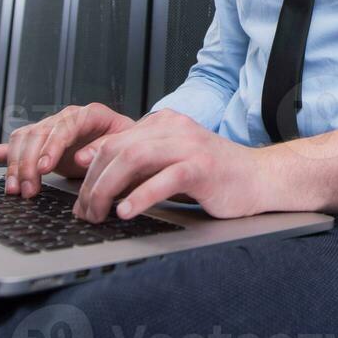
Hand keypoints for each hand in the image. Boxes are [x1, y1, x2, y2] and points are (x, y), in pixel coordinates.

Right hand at [0, 103, 134, 197]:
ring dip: (14, 167)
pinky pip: (6, 145)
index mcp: (89, 114)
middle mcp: (64, 118)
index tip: (45, 167)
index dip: (52, 147)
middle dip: (29, 165)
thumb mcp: (128, 144)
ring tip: (14, 190)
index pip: (64, 127)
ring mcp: (47, 130)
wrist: (128, 143)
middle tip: (28, 191)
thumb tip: (82, 158)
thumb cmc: (129, 143)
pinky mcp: (36, 145)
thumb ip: (106, 148)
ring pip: (21, 142)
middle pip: (37, 136)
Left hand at [71, 108, 269, 222]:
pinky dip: (140, 196)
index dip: (90, 168)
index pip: (114, 140)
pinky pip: (165, 178)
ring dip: (109, 189)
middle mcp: (174, 128)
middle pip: (118, 149)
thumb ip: (139, 163)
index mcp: (164, 124)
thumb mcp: (170, 163)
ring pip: (134, 159)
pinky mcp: (204, 166)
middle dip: (94, 184)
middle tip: (86, 213)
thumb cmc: (215, 175)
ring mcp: (190, 145)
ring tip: (100, 214)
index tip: (78, 195)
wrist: (259, 178)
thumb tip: (94, 171)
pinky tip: (127, 212)